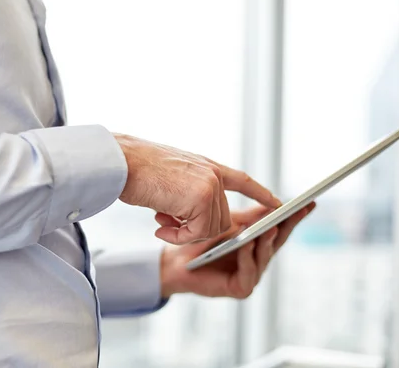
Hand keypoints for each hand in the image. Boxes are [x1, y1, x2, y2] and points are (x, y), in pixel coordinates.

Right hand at [115, 134, 281, 244]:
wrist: (121, 161)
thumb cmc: (135, 168)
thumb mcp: (170, 177)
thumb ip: (188, 191)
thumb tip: (190, 216)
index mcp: (205, 166)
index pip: (242, 180)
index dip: (259, 193)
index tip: (277, 203)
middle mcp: (213, 174)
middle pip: (220, 218)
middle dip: (194, 228)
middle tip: (165, 223)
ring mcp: (210, 185)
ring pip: (211, 228)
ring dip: (183, 233)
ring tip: (159, 222)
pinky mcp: (202, 197)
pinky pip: (198, 232)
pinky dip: (178, 237)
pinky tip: (158, 226)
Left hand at [158, 202, 315, 298]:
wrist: (176, 261)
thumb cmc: (202, 242)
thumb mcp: (230, 224)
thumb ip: (251, 217)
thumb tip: (275, 202)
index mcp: (259, 244)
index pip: (281, 228)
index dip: (295, 216)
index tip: (309, 201)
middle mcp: (259, 260)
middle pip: (278, 240)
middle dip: (289, 225)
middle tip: (298, 210)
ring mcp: (251, 274)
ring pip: (264, 255)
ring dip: (267, 240)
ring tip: (271, 225)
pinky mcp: (240, 288)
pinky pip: (248, 271)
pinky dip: (247, 256)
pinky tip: (246, 243)